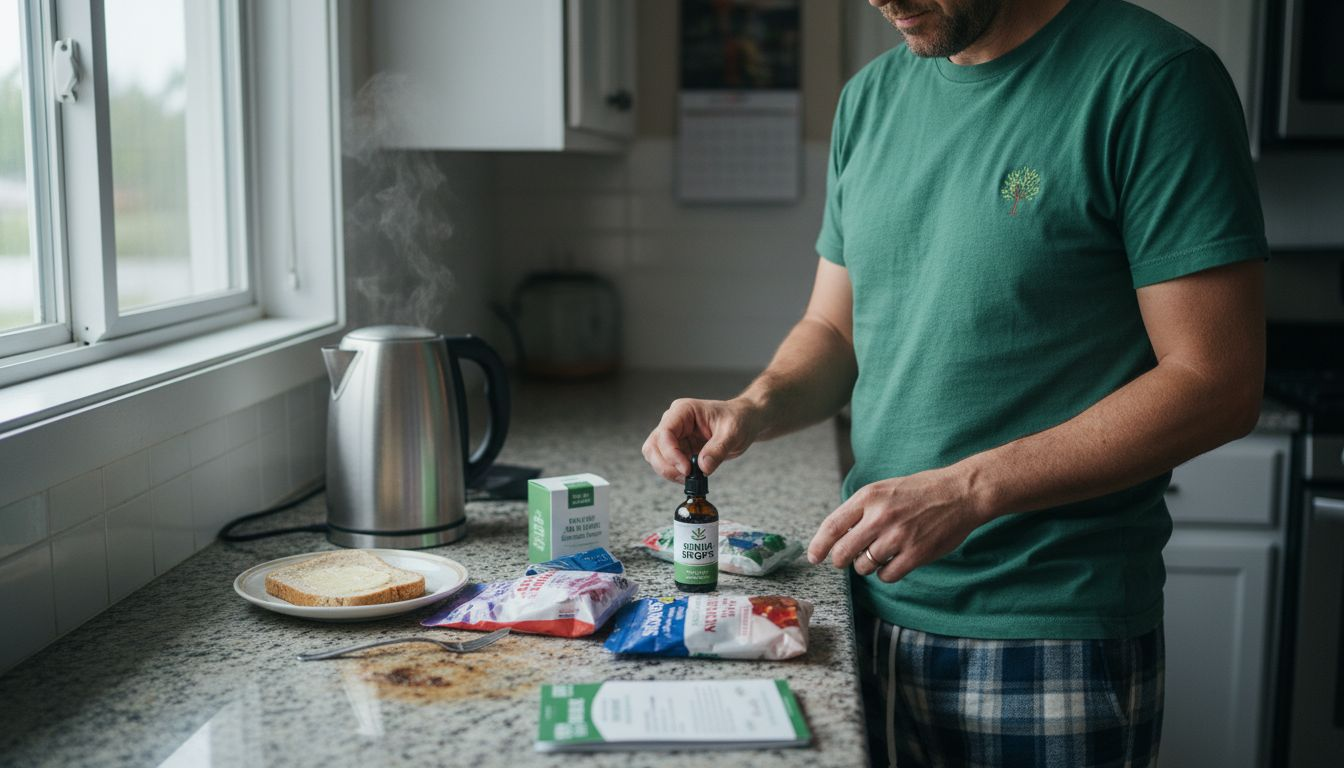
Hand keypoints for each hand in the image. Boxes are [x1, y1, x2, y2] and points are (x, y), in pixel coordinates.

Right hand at [641, 397, 763, 480]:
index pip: (665, 432)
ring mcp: (674, 436)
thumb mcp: (733, 433)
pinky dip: (676, 474)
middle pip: (654, 446)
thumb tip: (703, 467)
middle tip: (686, 477)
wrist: (745, 422)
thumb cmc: (739, 419)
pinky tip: (692, 476)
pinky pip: (668, 464)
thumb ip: (718, 449)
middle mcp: (674, 422)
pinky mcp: (679, 449)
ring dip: (669, 471)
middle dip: (666, 465)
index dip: (671, 453)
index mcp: (683, 411)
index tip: (687, 469)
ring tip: (691, 478)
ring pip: (655, 457)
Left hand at [806, 468, 989, 582]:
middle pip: (843, 552)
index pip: (832, 526)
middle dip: (841, 560)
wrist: (960, 493)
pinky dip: (885, 573)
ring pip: (864, 566)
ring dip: (867, 565)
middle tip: (846, 559)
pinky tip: (893, 562)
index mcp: (869, 497)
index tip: (814, 557)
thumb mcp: (884, 489)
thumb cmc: (921, 491)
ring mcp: (898, 537)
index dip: (819, 545)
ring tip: (879, 553)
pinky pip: (886, 575)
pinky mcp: (915, 554)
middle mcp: (880, 517)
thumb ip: (861, 509)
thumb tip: (836, 535)